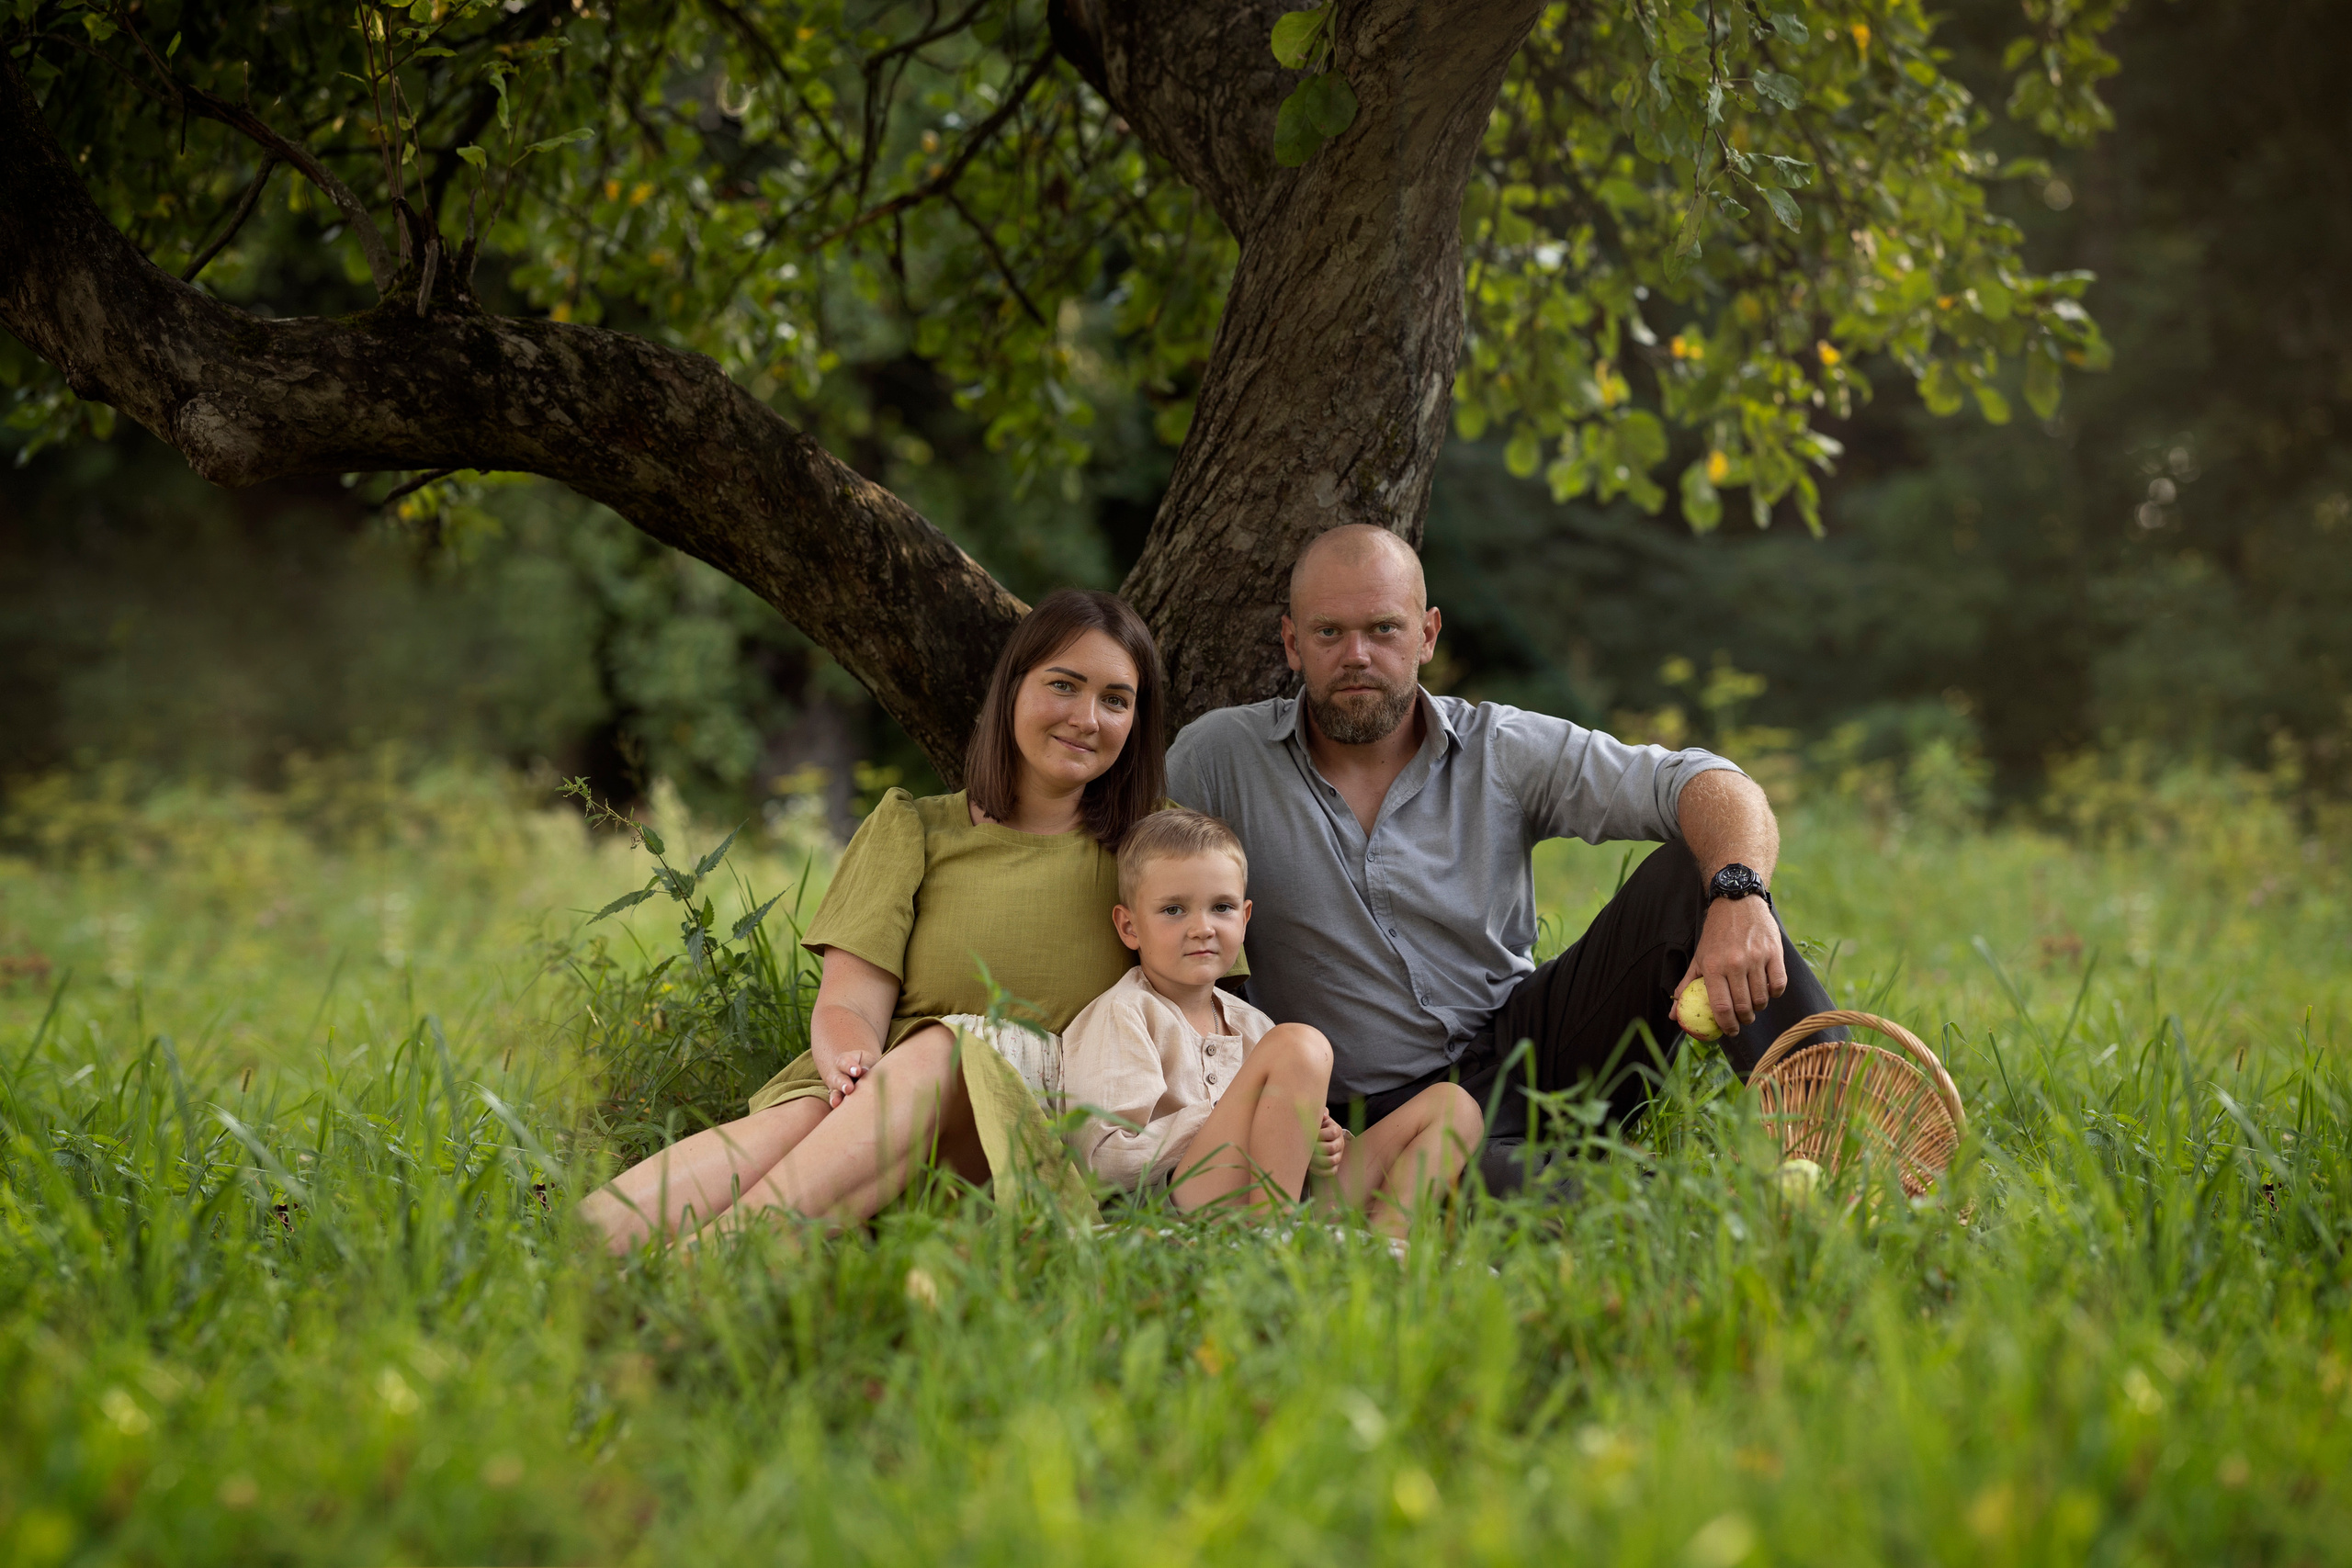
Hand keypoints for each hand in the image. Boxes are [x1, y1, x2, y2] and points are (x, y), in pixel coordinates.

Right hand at [812, 1039, 871, 1107]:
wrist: (848, 1070)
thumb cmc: (861, 1063)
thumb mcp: (865, 1059)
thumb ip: (865, 1063)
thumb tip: (865, 1071)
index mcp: (844, 1062)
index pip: (845, 1063)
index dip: (850, 1067)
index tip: (857, 1071)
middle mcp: (836, 1075)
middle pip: (838, 1079)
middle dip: (843, 1084)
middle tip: (848, 1088)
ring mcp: (835, 1089)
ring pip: (834, 1093)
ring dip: (836, 1098)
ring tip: (836, 1102)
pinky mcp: (837, 1100)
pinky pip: (836, 1104)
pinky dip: (836, 1106)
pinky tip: (836, 1109)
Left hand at [1312, 1110, 1347, 1177]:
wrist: (1317, 1139)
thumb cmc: (1315, 1127)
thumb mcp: (1317, 1119)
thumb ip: (1318, 1114)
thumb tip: (1323, 1113)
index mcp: (1336, 1130)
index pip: (1332, 1133)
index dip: (1319, 1135)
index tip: (1307, 1135)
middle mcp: (1340, 1143)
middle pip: (1331, 1148)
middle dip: (1316, 1149)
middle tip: (1304, 1148)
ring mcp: (1338, 1156)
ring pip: (1331, 1161)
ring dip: (1317, 1160)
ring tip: (1306, 1158)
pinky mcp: (1335, 1166)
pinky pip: (1330, 1172)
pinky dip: (1319, 1171)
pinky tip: (1310, 1167)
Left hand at [1674, 893, 1786, 1030]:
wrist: (1737, 902)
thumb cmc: (1716, 934)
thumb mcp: (1698, 957)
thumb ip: (1686, 986)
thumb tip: (1674, 1014)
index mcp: (1713, 966)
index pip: (1721, 1007)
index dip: (1726, 1025)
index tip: (1729, 1031)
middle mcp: (1734, 963)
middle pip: (1743, 1006)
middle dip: (1744, 1020)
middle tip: (1743, 1020)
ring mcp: (1756, 957)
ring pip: (1762, 998)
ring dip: (1758, 1007)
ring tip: (1754, 1004)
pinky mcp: (1774, 952)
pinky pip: (1778, 984)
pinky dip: (1774, 993)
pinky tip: (1767, 990)